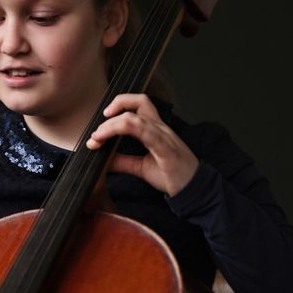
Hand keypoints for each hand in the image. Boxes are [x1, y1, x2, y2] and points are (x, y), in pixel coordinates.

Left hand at [84, 93, 199, 196]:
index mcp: (156, 129)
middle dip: (115, 107)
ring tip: (98, 137)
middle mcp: (160, 128)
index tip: (101, 123)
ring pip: (137, 118)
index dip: (118, 106)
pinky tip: (111, 140)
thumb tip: (102, 159)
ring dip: (112, 125)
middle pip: (140, 101)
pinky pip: (146, 133)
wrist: (195, 190)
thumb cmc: (173, 176)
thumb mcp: (141, 167)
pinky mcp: (166, 149)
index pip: (139, 105)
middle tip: (98, 128)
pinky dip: (126, 131)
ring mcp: (164, 137)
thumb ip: (123, 161)